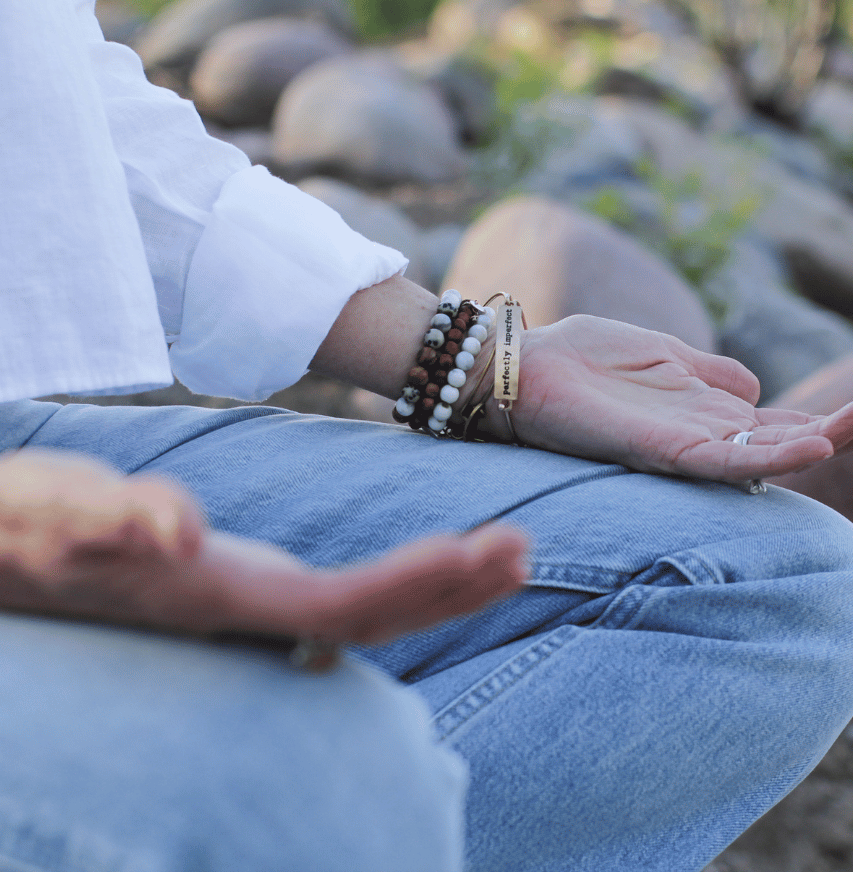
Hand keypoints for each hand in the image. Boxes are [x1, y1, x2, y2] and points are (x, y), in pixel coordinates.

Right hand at [0, 450, 528, 644]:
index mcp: (220, 595)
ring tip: (510, 554)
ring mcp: (247, 605)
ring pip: (361, 612)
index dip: (414, 587)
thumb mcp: (59, 512)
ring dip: (439, 586)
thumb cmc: (31, 529)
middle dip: (449, 589)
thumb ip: (113, 523)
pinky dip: (404, 581)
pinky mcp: (250, 592)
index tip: (484, 555)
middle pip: (368, 616)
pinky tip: (443, 565)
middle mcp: (243, 609)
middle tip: (524, 550)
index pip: (339, 607)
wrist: (7, 553)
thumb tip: (178, 533)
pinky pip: (348, 601)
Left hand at [481, 315, 852, 481]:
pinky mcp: (662, 452)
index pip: (781, 423)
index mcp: (705, 412)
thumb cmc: (582, 359)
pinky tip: (816, 446)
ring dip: (827, 440)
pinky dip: (774, 457)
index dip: (833, 418)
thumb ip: (710, 371)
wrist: (522, 370)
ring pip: (770, 455)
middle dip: (846, 431)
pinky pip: (727, 461)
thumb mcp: (662, 352)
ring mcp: (685, 447)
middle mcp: (703, 436)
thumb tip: (755, 386)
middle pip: (788, 442)